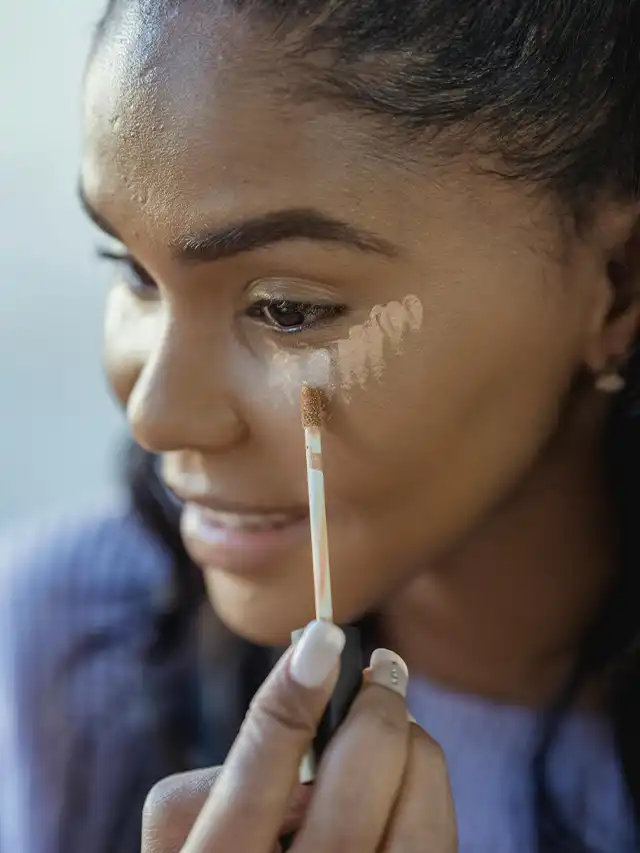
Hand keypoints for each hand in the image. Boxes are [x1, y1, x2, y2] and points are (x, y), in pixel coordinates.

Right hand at [142, 620, 457, 851]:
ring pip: (416, 821)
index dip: (291, 701)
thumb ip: (236, 779)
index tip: (324, 637)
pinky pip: (436, 840)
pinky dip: (427, 791)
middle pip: (350, 798)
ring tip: (397, 721)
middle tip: (384, 671)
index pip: (255, 781)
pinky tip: (407, 773)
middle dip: (376, 716)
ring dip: (415, 750)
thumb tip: (315, 705)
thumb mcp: (196, 834)